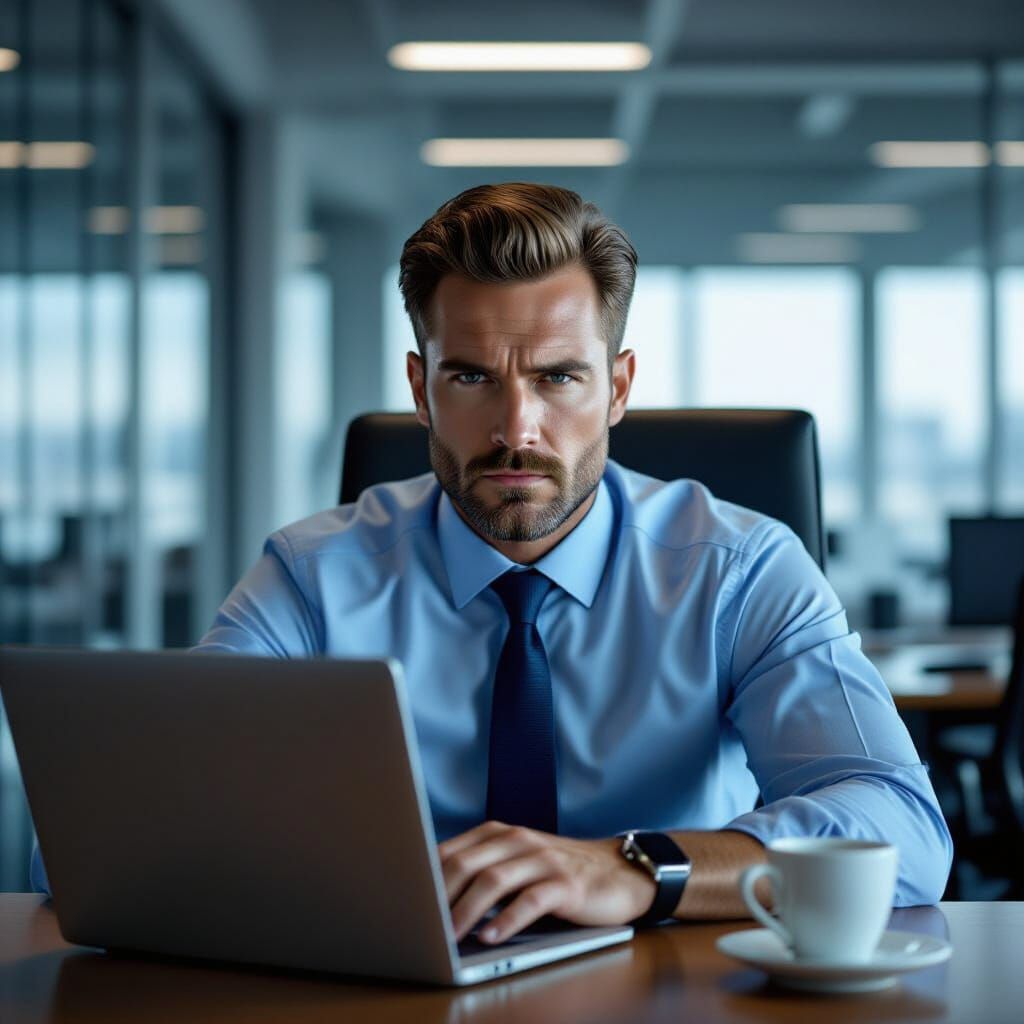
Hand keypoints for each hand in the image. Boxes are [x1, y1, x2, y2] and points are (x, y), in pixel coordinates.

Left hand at [438, 820, 656, 942]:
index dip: (424, 878)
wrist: (617, 871)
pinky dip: (507, 920)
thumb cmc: (556, 872)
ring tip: (447, 936)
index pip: (450, 852)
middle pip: (466, 864)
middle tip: (418, 925)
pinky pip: (531, 900)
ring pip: (494, 881)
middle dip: (438, 896)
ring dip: (466, 910)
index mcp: (498, 834)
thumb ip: (481, 871)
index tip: (404, 903)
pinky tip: (491, 936)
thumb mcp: (515, 865)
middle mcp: (517, 840)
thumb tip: (431, 898)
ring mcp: (542, 860)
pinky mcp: (566, 884)